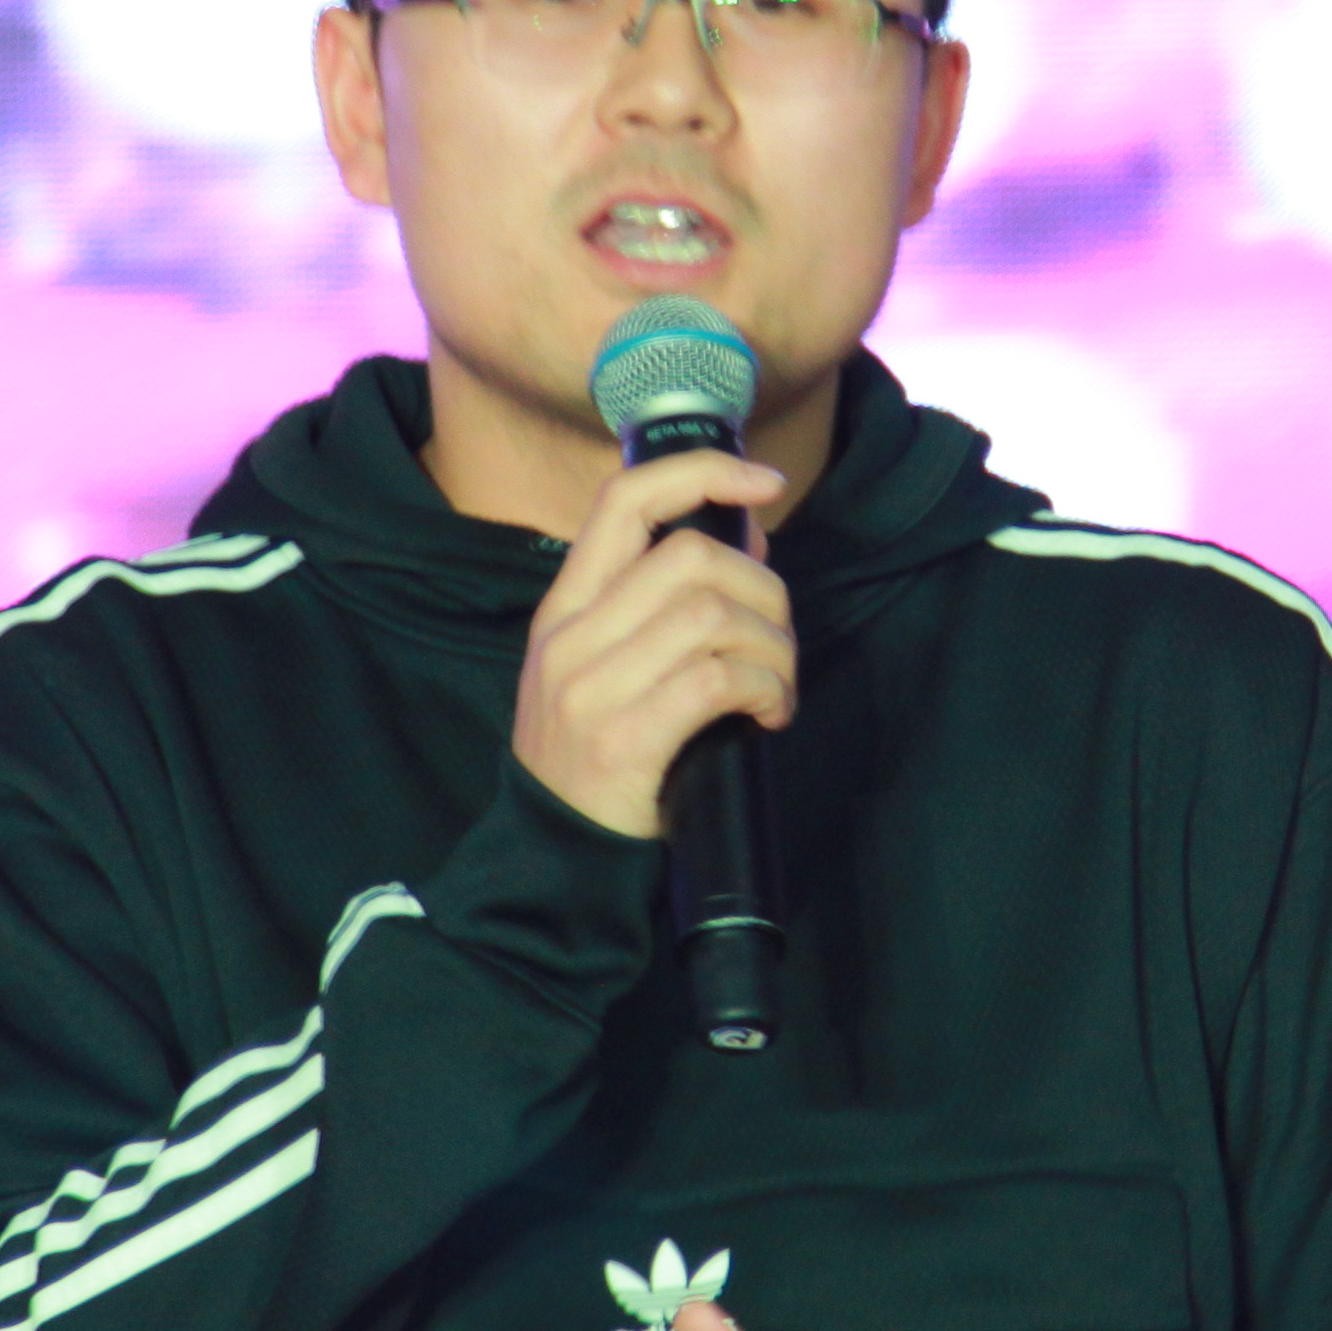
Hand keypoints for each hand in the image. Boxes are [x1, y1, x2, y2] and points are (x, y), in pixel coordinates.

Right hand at [512, 451, 792, 839]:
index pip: (624, 501)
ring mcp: (592, 688)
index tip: (765, 483)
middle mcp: (571, 637)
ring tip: (777, 685)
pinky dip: (765, 688)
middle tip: (779, 640)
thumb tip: (750, 541)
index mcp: (564, 608)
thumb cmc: (597, 758)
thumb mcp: (608, 667)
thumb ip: (665, 604)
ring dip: (772, 647)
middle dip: (763, 590)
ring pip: (713, 615)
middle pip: (690, 557)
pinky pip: (718, 679)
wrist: (553, 858)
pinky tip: (768, 714)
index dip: (701, 472)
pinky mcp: (623, 739)